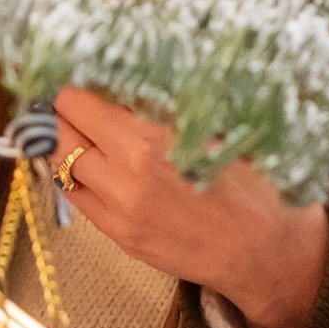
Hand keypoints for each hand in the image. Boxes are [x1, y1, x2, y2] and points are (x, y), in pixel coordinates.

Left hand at [53, 86, 328, 327]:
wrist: (270, 254)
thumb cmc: (251, 183)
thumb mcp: (210, 128)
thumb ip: (159, 106)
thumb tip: (115, 76)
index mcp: (147, 142)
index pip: (77, 103)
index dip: (69, 84)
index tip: (69, 73)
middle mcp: (124, 178)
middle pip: (58, 133)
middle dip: (58, 111)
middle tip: (64, 96)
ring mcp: (119, 213)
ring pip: (61, 166)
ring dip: (62, 143)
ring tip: (74, 127)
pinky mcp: (120, 237)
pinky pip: (77, 197)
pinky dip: (76, 175)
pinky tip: (92, 162)